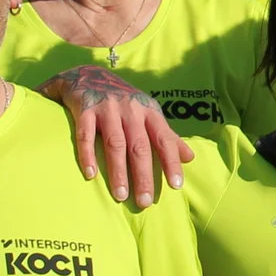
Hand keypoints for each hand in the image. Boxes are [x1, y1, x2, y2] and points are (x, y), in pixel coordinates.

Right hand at [41, 65, 192, 207]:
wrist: (88, 74)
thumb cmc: (124, 101)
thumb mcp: (149, 113)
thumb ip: (168, 136)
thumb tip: (190, 157)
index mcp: (149, 111)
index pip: (164, 140)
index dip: (171, 162)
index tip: (176, 185)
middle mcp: (130, 110)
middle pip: (139, 147)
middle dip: (144, 175)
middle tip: (144, 201)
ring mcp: (107, 109)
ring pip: (115, 144)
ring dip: (118, 171)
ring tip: (121, 195)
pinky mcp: (85, 109)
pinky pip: (86, 135)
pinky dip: (87, 155)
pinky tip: (91, 175)